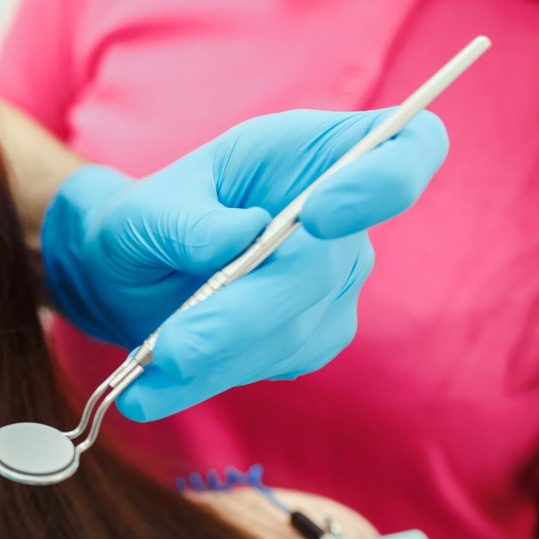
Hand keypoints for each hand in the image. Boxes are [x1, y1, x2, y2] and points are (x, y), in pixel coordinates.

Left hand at [40, 107, 447, 420]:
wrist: (130, 273)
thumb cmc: (148, 219)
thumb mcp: (144, 206)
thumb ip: (183, 221)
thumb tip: (235, 240)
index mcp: (315, 152)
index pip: (408, 149)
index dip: (387, 180)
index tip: (321, 214)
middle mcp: (342, 222)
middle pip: (325, 268)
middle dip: (245, 312)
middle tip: (171, 347)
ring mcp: (334, 285)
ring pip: (293, 330)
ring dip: (215, 355)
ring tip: (143, 374)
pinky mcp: (311, 338)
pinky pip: (268, 363)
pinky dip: (206, 380)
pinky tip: (153, 389)